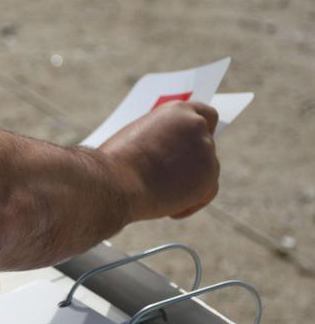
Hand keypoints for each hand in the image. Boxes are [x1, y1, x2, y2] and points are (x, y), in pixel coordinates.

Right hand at [100, 100, 219, 220]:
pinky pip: (207, 193)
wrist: (115, 182)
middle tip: (172, 175)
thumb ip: (158, 139)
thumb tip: (166, 153)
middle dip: (191, 159)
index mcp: (177, 111)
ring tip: (162, 196)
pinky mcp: (209, 179)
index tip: (192, 142)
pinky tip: (170, 211)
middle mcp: (197, 126)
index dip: (198, 130)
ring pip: (207, 169)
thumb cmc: (114, 161)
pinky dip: (191, 203)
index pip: (204, 114)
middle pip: (205, 143)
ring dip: (190, 181)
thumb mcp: (134, 138)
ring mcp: (206, 152)